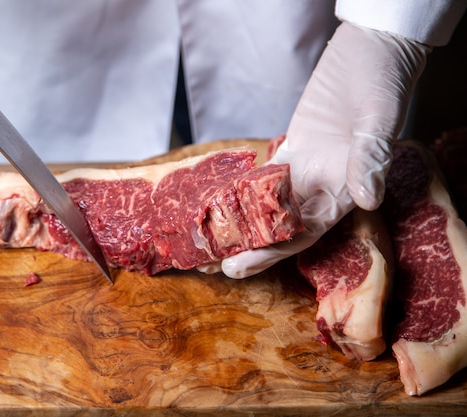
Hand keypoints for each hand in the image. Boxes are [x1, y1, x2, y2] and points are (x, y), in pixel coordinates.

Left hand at [209, 21, 429, 277]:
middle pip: (282, 225)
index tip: (243, 265)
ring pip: (270, 204)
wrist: (371, 52)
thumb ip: (370, 157)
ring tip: (211, 238)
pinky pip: (265, 176)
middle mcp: (324, 185)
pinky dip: (244, 189)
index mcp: (347, 188)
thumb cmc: (383, 81)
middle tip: (216, 262)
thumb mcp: (378, 117)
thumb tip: (368, 198)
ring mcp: (306, 168)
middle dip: (250, 245)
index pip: (307, 229)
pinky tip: (220, 200)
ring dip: (243, 222)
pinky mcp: (292, 149)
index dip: (275, 251)